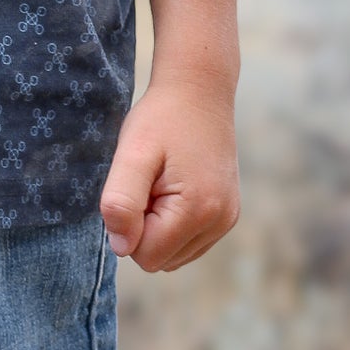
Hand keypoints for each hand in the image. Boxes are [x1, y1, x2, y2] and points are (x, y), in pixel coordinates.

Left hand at [100, 76, 239, 270]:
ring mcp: (227, 219)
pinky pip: (187, 242)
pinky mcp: (227, 214)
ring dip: (157, 226)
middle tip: (149, 182)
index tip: (138, 186)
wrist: (199, 91)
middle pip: (160, 258)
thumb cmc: (161, 119)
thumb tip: (121, 248)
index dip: (130, 225)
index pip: (146, 255)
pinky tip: (174, 187)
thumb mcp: (132, 154)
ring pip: (173, 254)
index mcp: (199, 210)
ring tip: (161, 183)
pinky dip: (172, 223)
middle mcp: (220, 221)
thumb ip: (121, 202)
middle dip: (144, 227)